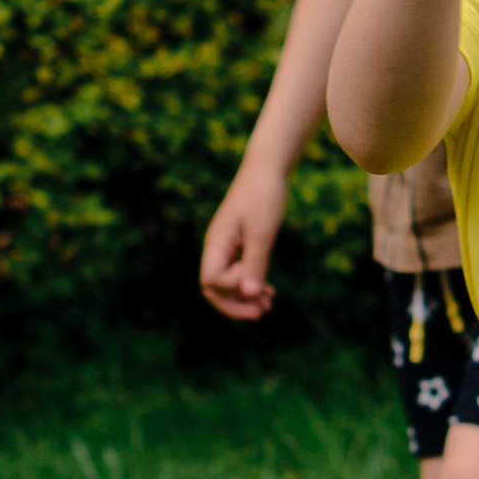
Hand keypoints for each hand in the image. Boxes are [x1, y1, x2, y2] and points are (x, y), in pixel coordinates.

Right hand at [200, 158, 287, 319]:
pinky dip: (251, 284)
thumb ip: (255, 262)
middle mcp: (217, 247)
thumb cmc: (264, 194)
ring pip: (227, 283)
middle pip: (213, 288)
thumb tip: (249, 295)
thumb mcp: (263, 231)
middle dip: (235, 304)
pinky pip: (238, 272)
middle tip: (262, 312)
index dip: (232, 287)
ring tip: (268, 305)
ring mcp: (227, 246)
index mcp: (216, 243)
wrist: (268, 166)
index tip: (256, 277)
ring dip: (245, 297)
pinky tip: (268, 290)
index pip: (211, 281)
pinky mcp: (239, 243)